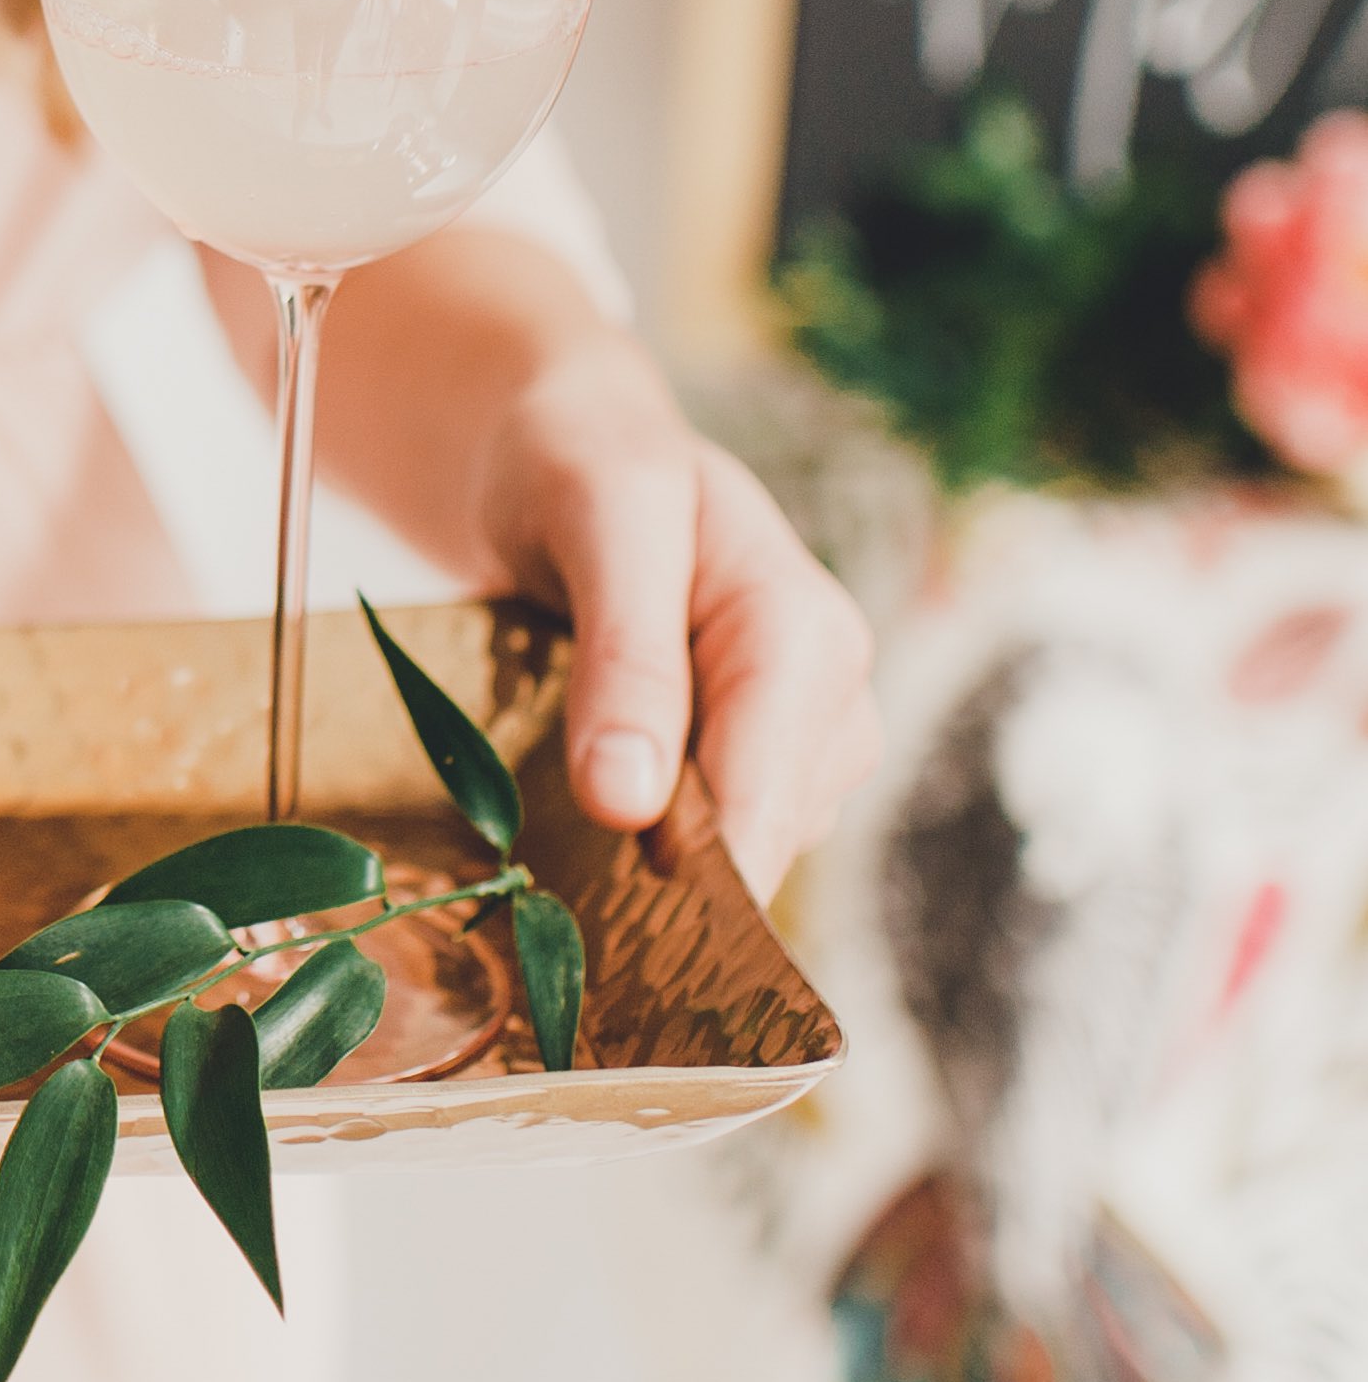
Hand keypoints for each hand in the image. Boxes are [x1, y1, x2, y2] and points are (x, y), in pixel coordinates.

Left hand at [470, 345, 880, 897]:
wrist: (573, 446)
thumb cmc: (585, 465)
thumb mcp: (601, 522)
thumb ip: (626, 657)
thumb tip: (631, 805)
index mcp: (807, 636)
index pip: (764, 803)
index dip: (690, 878)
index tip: (606, 935)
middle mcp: (831, 695)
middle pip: (758, 843)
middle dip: (664, 877)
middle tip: (550, 891)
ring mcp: (804, 735)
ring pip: (739, 854)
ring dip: (653, 864)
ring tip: (557, 831)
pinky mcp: (761, 760)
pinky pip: (720, 838)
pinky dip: (653, 844)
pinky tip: (587, 820)